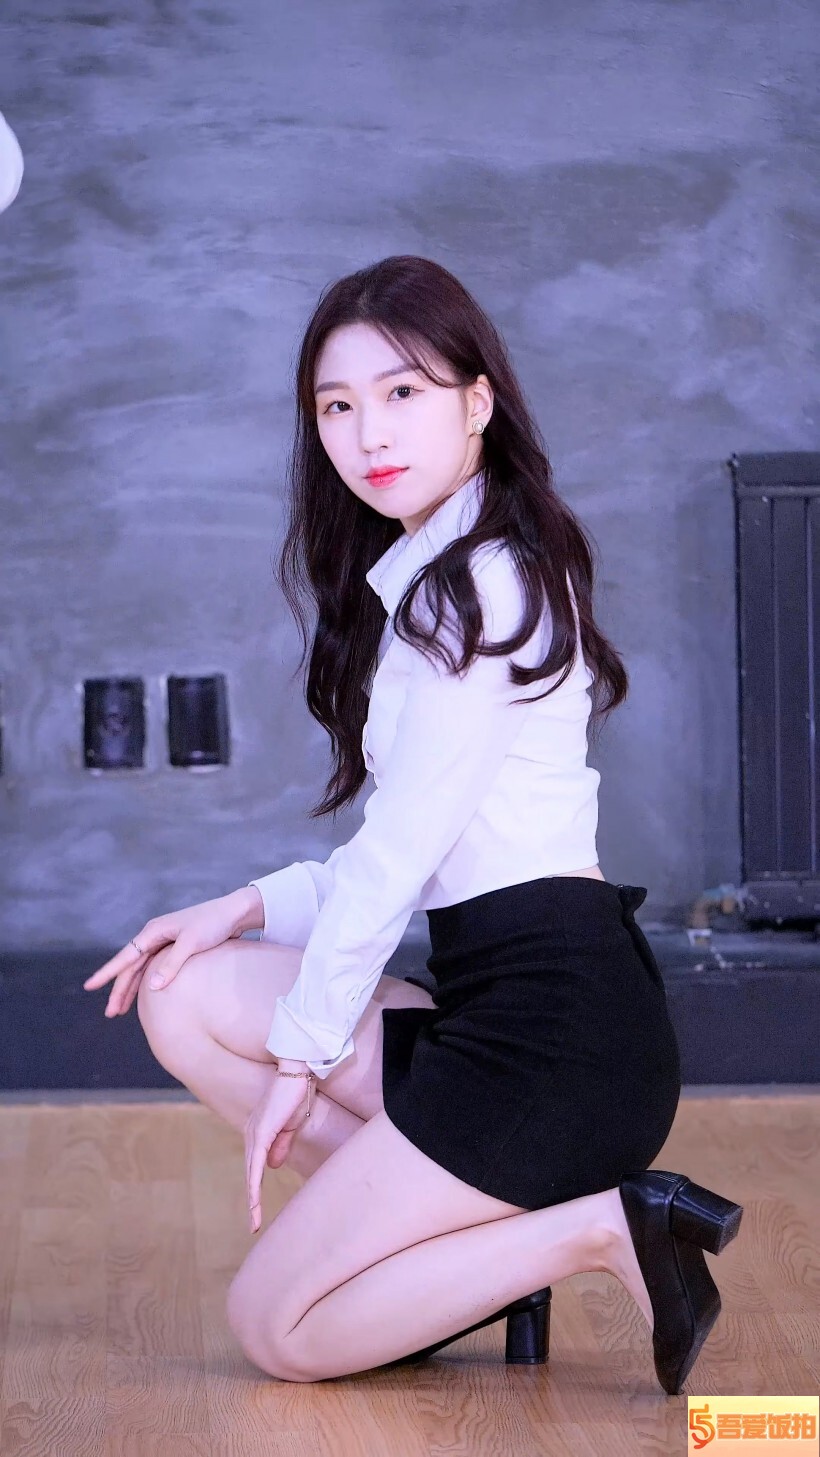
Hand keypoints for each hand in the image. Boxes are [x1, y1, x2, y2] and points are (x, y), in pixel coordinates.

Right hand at [81, 889, 260, 1016]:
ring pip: (140, 969)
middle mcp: (154, 935)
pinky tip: (144, 996)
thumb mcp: (192, 943)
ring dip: (131, 988)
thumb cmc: (213, 925)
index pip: (125, 957)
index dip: (107, 973)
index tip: (89, 986)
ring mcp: (163, 941)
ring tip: (120, 1011)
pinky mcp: (174, 947)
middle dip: (119, 990)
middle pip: (130, 967)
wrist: (234, 913)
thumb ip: (172, 965)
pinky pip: (153, 968)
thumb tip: (152, 987)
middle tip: (110, 1013)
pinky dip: (146, 983)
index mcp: (153, 932)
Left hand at [245, 1066, 313, 1233]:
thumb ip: (280, 1145)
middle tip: (254, 1226)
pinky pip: (256, 1164)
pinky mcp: (261, 1132)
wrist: (296, 1073)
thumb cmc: (294, 1095)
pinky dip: (254, 1183)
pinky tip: (254, 1199)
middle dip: (252, 1202)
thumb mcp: (289, 1126)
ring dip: (252, 1199)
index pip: (255, 1167)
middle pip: (250, 1174)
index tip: (257, 1212)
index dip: (255, 1189)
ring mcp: (254, 1133)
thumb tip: (272, 1167)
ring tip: (254, 1221)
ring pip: (251, 1173)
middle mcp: (252, 1134)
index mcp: (258, 1133)